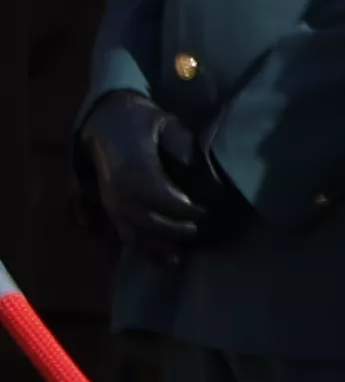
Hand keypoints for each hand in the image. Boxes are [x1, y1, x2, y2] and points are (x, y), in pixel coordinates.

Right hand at [83, 93, 208, 256]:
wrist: (106, 122)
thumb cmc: (141, 122)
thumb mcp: (164, 122)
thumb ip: (180, 143)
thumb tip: (196, 166)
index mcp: (130, 164)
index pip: (153, 192)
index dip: (177, 206)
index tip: (202, 210)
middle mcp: (115, 188)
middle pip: (142, 218)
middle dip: (172, 228)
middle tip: (199, 229)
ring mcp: (110, 200)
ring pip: (131, 232)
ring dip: (158, 247)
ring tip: (183, 256)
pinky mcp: (110, 209)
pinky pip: (125, 234)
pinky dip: (146, 250)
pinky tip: (169, 260)